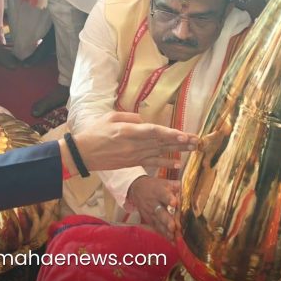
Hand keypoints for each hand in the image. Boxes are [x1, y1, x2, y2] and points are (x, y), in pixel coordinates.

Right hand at [68, 112, 198, 170]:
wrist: (83, 154)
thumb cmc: (94, 132)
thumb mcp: (110, 117)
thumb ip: (129, 117)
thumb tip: (144, 120)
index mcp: (128, 131)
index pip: (153, 132)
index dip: (170, 134)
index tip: (184, 135)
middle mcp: (134, 145)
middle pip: (161, 142)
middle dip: (180, 142)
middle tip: (197, 141)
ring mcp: (134, 155)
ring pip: (160, 152)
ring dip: (177, 151)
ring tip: (193, 149)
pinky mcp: (132, 162)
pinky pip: (152, 162)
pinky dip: (165, 163)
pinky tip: (177, 164)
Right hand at [127, 176, 179, 239]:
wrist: (137, 189)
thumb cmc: (155, 186)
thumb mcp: (164, 182)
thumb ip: (176, 186)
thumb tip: (188, 188)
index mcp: (159, 191)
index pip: (163, 195)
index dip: (169, 199)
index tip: (174, 203)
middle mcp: (154, 203)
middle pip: (160, 212)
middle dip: (166, 220)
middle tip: (173, 226)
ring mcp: (150, 213)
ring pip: (158, 223)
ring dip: (166, 231)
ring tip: (173, 237)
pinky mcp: (149, 220)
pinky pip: (157, 228)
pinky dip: (164, 235)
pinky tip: (172, 241)